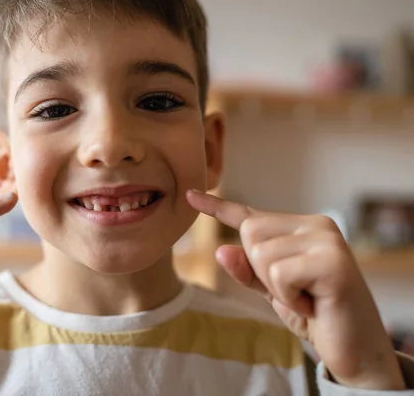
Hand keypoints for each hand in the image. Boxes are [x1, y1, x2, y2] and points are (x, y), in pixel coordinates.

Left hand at [187, 190, 404, 390]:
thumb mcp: (273, 291)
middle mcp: (316, 226)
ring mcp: (327, 240)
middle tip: (296, 291)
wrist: (354, 349)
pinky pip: (278, 273)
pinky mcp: (333, 261)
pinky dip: (288, 296)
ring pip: (261, 253)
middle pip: (250, 232)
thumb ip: (248, 270)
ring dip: (276, 287)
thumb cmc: (315, 314)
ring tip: (306, 297)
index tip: (189, 196)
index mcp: (301, 228)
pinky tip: (313, 303)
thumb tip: (221, 250)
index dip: (217, 208)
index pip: (250, 215)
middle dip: (259, 269)